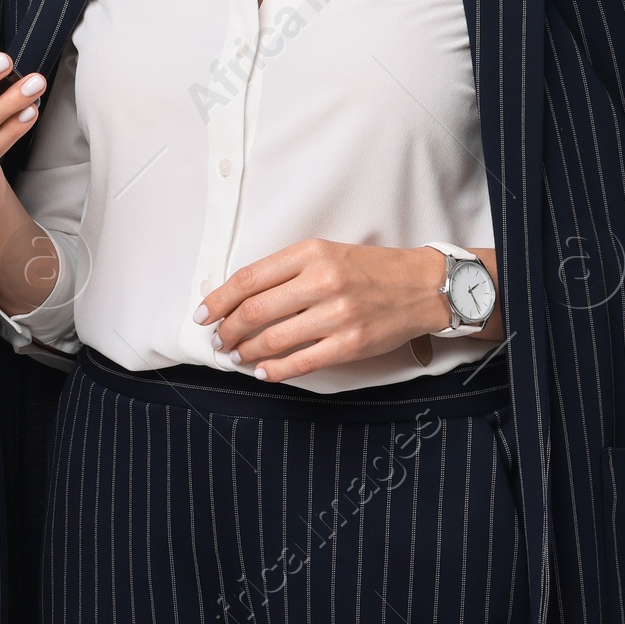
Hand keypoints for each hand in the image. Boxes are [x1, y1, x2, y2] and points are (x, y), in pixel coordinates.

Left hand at [197, 240, 490, 382]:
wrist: (421, 285)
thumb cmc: (370, 268)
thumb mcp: (327, 252)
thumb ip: (287, 270)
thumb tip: (241, 296)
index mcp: (311, 252)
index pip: (250, 278)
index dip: (219, 299)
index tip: (204, 312)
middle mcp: (323, 280)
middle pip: (255, 310)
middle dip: (228, 329)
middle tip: (218, 339)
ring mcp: (337, 314)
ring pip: (274, 339)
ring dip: (246, 351)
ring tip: (236, 355)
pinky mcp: (351, 344)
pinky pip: (302, 362)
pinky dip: (275, 369)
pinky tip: (263, 371)